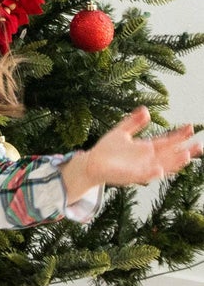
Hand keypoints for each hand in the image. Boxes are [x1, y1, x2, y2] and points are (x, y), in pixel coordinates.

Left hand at [70, 106, 203, 197]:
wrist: (91, 164)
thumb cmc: (107, 150)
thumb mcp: (121, 132)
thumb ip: (133, 122)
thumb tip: (145, 109)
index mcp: (146, 148)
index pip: (167, 141)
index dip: (178, 135)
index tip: (190, 127)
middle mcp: (147, 160)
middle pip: (170, 155)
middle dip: (185, 151)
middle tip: (200, 145)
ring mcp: (140, 169)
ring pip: (162, 166)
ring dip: (173, 162)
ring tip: (186, 155)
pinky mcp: (130, 176)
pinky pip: (143, 175)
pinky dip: (152, 172)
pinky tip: (160, 169)